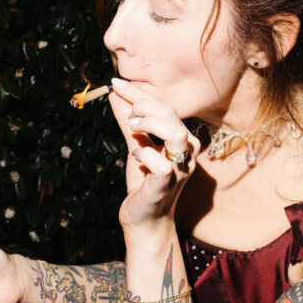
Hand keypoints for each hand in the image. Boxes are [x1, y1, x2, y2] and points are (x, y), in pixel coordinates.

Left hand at [108, 78, 200, 234]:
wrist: (144, 220)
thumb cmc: (144, 183)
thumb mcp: (135, 146)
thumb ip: (128, 122)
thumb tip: (116, 95)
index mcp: (181, 138)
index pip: (166, 105)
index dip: (140, 92)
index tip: (116, 82)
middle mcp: (186, 152)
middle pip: (172, 114)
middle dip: (144, 105)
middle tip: (126, 114)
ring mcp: (180, 169)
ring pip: (177, 134)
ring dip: (150, 124)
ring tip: (132, 128)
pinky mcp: (167, 186)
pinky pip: (163, 165)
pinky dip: (147, 154)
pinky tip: (136, 156)